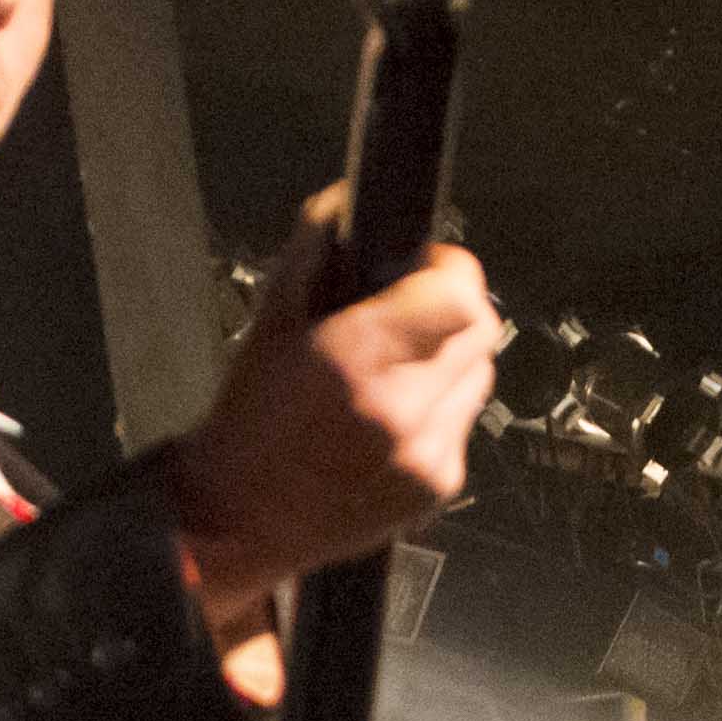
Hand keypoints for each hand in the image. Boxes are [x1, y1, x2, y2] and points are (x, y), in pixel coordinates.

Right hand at [161, 193, 502, 699]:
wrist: (239, 519)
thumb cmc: (250, 421)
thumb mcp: (270, 321)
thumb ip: (316, 253)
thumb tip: (351, 201)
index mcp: (356, 359)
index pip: (458, 294)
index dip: (451, 270)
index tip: (431, 264)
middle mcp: (400, 409)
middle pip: (481, 331)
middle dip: (454, 311)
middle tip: (415, 312)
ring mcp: (426, 454)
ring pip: (480, 377)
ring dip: (451, 362)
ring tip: (398, 371)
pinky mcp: (438, 486)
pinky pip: (464, 424)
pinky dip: (440, 411)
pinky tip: (394, 419)